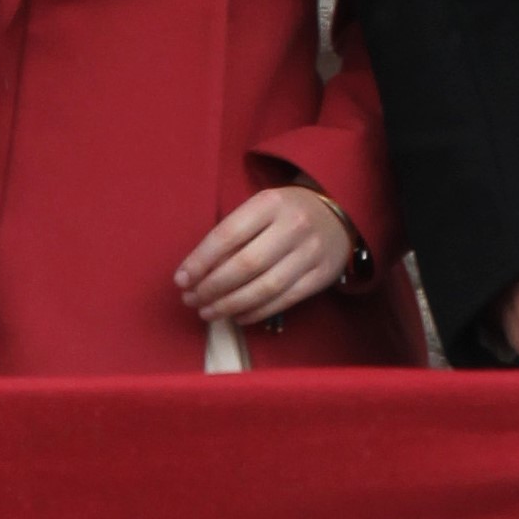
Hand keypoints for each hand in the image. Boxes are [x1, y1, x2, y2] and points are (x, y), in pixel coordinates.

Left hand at [174, 187, 351, 325]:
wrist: (337, 213)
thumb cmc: (285, 212)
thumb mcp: (260, 209)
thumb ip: (234, 235)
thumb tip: (197, 272)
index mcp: (270, 203)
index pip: (227, 235)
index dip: (200, 261)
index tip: (181, 280)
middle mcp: (293, 226)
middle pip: (245, 265)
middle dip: (212, 288)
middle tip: (191, 300)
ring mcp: (310, 252)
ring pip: (265, 288)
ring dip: (230, 305)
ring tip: (208, 312)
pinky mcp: (322, 276)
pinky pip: (284, 301)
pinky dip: (256, 312)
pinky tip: (237, 316)